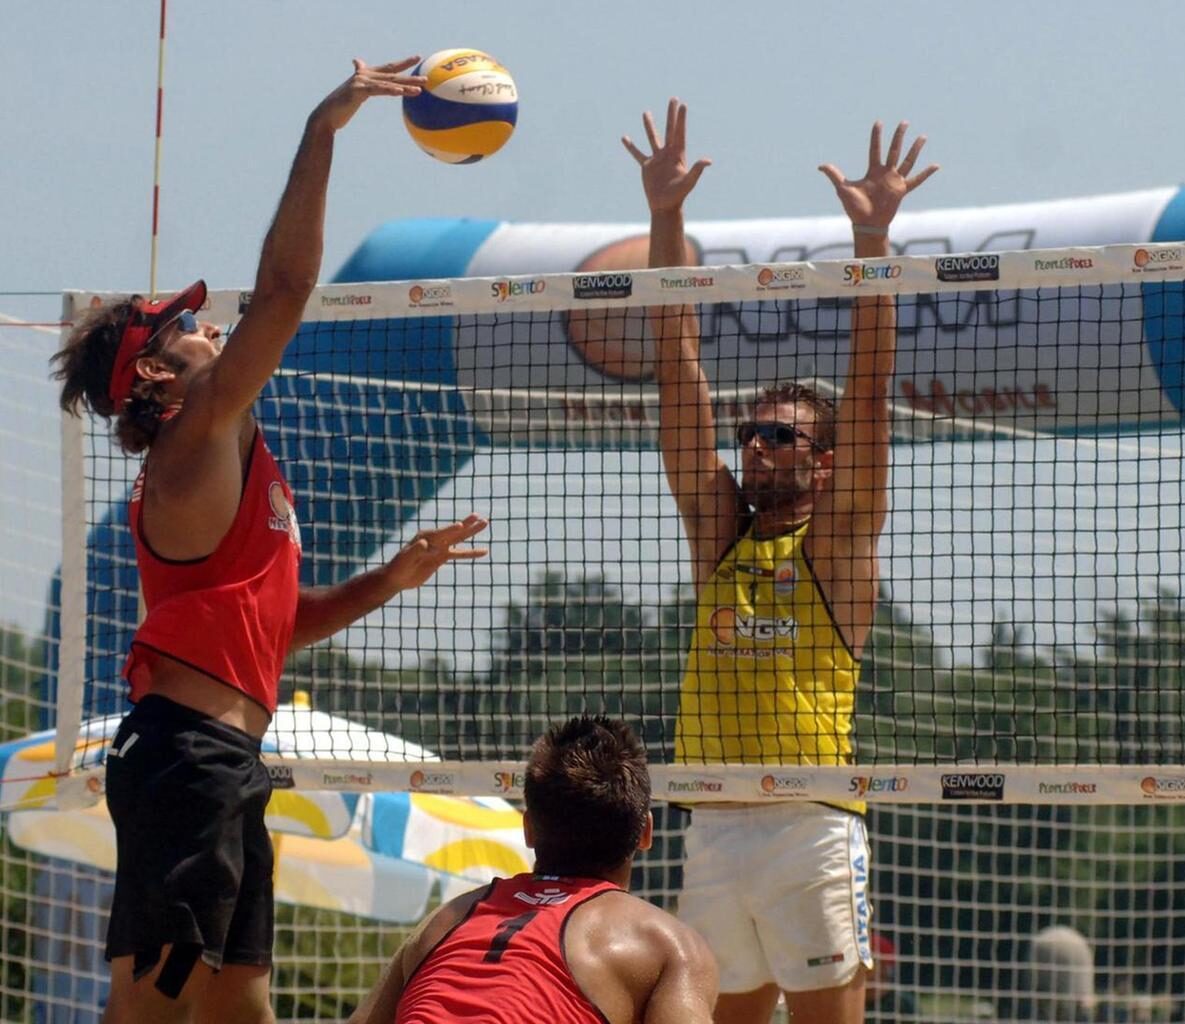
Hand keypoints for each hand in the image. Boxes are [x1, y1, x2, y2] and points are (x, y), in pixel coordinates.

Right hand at [310, 57, 427, 133]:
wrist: (326, 115)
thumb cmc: (341, 107)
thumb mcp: (354, 95)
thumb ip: (363, 87)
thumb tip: (359, 75)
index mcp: (366, 75)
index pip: (388, 68)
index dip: (403, 63)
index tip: (417, 59)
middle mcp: (364, 75)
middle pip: (392, 75)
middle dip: (410, 76)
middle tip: (426, 78)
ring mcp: (360, 82)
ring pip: (388, 83)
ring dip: (405, 86)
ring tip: (420, 89)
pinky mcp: (357, 91)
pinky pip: (378, 91)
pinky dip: (390, 91)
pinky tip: (401, 92)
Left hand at [385, 514, 488, 591]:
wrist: (397, 577)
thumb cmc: (398, 566)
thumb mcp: (405, 559)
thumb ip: (415, 551)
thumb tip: (424, 543)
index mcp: (425, 537)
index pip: (441, 533)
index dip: (450, 530)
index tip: (460, 525)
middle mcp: (434, 539)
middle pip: (454, 531)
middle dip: (467, 524)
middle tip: (479, 516)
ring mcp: (439, 547)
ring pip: (459, 538)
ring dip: (472, 532)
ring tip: (485, 523)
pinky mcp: (442, 557)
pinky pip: (460, 553)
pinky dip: (471, 553)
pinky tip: (484, 551)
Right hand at [622, 98, 711, 214]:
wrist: (664, 206)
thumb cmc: (678, 196)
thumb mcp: (689, 182)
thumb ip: (697, 170)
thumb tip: (708, 161)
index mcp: (678, 155)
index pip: (680, 132)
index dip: (681, 119)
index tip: (682, 105)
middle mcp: (668, 154)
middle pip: (670, 129)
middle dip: (671, 114)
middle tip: (673, 99)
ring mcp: (657, 159)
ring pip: (653, 138)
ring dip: (649, 126)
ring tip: (646, 112)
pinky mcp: (647, 166)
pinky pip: (637, 153)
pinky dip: (631, 146)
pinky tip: (624, 138)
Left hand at [818, 121, 937, 229]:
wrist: (866, 223)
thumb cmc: (854, 208)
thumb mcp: (843, 188)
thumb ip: (834, 175)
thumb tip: (820, 165)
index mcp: (872, 171)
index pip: (875, 149)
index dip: (876, 136)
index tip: (878, 122)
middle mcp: (885, 173)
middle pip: (894, 150)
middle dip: (898, 136)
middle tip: (904, 122)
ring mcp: (895, 181)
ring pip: (907, 161)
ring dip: (914, 149)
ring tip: (922, 136)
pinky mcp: (902, 190)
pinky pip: (917, 180)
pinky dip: (926, 174)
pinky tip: (936, 165)